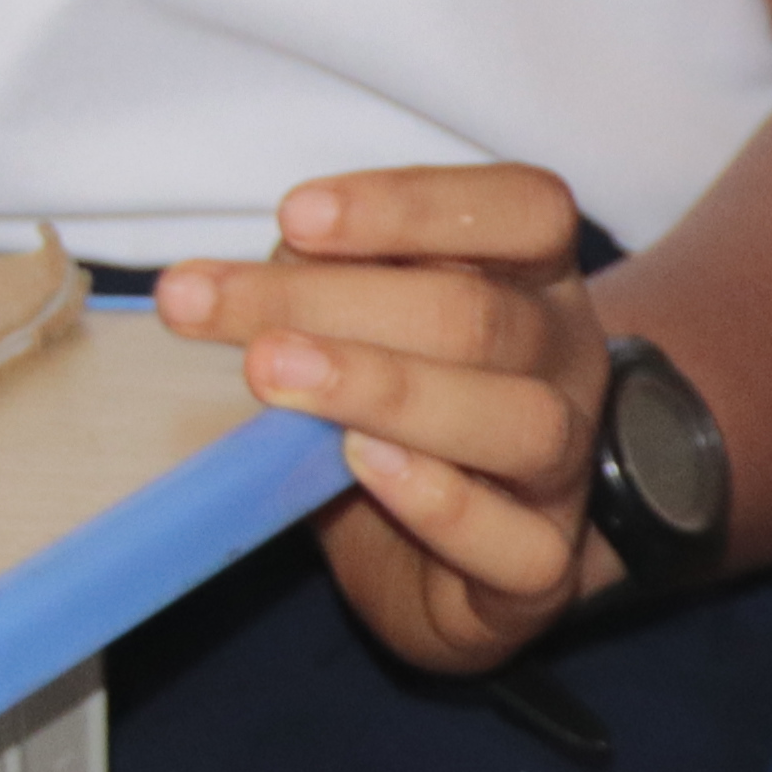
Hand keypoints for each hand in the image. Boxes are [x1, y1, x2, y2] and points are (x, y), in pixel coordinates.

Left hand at [158, 165, 617, 673]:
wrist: (444, 561)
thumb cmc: (394, 416)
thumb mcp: (356, 324)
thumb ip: (327, 286)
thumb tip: (255, 275)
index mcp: (534, 284)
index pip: (525, 211)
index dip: (415, 205)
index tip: (293, 216)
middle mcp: (566, 365)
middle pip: (484, 317)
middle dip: (330, 301)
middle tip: (204, 306)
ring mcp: (567, 469)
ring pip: (520, 423)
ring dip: (385, 389)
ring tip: (271, 376)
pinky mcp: (543, 566)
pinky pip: (518, 544)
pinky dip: (441, 503)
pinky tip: (362, 464)